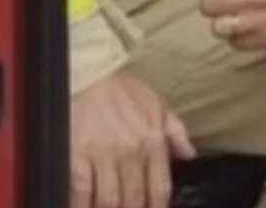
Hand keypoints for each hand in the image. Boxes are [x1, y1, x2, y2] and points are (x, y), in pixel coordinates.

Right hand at [71, 69, 195, 207]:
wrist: (91, 72)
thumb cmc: (122, 88)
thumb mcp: (158, 105)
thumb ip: (176, 132)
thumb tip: (189, 154)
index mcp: (153, 141)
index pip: (159, 187)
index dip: (157, 207)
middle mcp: (132, 151)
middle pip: (134, 198)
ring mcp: (104, 155)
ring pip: (109, 200)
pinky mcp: (77, 155)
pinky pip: (80, 191)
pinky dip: (81, 205)